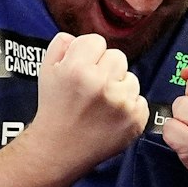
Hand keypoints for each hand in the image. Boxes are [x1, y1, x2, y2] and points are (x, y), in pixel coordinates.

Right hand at [29, 32, 148, 170]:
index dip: (89, 54)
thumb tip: (80, 38)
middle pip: (118, 57)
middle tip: (93, 87)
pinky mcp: (135, 121)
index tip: (83, 68)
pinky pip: (141, 101)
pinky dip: (129, 107)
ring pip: (132, 79)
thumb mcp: (46, 70)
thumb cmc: (54, 108)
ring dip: (119, 87)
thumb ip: (62, 45)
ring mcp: (121, 104)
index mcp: (78, 68)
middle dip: (106, 69)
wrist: (59, 149)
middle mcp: (101, 84)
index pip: (97, 41)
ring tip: (102, 103)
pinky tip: (112, 116)